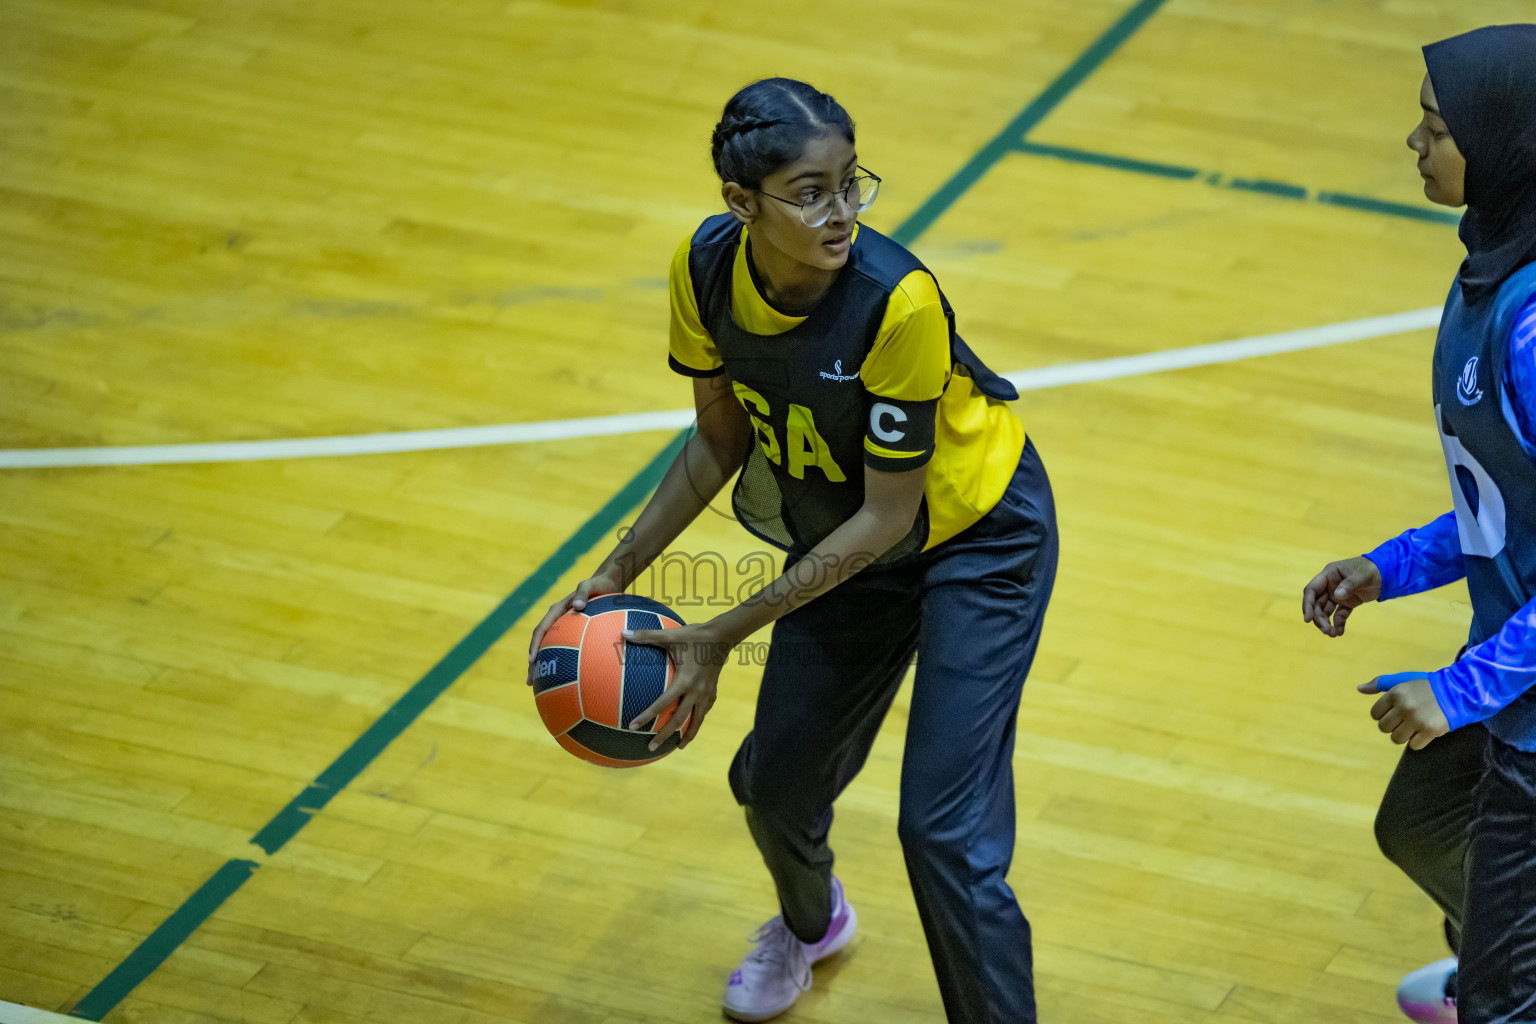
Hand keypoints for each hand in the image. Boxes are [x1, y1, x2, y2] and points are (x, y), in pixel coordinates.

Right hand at [526, 571, 621, 684]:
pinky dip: (563, 662)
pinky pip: (565, 649)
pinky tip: (568, 677)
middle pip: (540, 643)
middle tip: (530, 681)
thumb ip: (583, 593)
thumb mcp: (590, 585)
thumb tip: (576, 606)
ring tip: (541, 686)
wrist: (606, 584)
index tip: (532, 660)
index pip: (541, 630)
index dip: (534, 645)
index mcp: (557, 611)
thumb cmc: (598, 585)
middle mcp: (557, 621)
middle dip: (533, 663)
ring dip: (543, 665)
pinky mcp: (573, 633)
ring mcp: (564, 628)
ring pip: (550, 649)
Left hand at [622, 621, 734, 750]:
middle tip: (650, 747)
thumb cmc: (694, 635)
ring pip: (697, 720)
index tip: (633, 727)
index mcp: (685, 681)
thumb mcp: (670, 635)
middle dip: (665, 735)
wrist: (723, 635)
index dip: (647, 716)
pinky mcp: (713, 691)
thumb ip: (646, 636)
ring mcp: (706, 693)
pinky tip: (693, 724)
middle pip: (679, 720)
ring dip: (688, 735)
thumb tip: (623, 633)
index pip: (662, 704)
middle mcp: (696, 691)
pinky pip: (704, 710)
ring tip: (679, 748)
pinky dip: (698, 719)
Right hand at [1302, 556, 1382, 636]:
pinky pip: (1339, 615)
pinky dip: (1338, 623)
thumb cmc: (1372, 569)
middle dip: (1319, 618)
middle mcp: (1329, 585)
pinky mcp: (1347, 603)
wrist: (1387, 573)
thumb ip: (1350, 584)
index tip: (1308, 619)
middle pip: (1317, 604)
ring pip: (1325, 611)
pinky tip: (1340, 632)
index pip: (1312, 590)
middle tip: (1327, 631)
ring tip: (1333, 634)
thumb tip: (1337, 595)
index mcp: (1329, 575)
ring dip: (1327, 623)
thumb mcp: (1363, 575)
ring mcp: (1337, 595)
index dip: (1308, 604)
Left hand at [1360, 674, 1448, 749]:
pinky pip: (1413, 746)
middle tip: (1405, 720)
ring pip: (1396, 739)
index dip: (1383, 715)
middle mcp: (1404, 706)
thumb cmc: (1425, 688)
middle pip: (1383, 728)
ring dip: (1404, 735)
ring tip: (1414, 726)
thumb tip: (1359, 689)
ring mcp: (1417, 719)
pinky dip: (1418, 741)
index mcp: (1395, 693)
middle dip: (1393, 726)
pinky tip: (1424, 731)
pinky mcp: (1430, 730)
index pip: (1375, 714)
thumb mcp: (1402, 680)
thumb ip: (1380, 684)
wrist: (1457, 692)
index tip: (1395, 712)